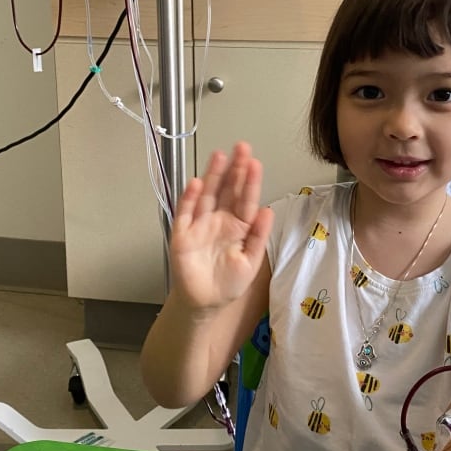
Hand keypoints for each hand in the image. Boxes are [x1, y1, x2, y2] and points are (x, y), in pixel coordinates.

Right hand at [170, 142, 272, 309]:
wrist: (205, 303)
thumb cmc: (228, 282)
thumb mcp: (251, 262)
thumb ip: (258, 236)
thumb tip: (267, 210)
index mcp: (239, 226)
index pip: (246, 199)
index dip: (250, 182)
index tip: (255, 163)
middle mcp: (220, 220)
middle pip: (227, 190)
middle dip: (235, 170)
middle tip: (242, 148)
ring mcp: (200, 225)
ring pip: (207, 195)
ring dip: (213, 176)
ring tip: (220, 156)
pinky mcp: (183, 234)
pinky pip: (185, 213)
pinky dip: (189, 198)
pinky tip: (196, 183)